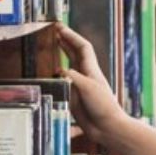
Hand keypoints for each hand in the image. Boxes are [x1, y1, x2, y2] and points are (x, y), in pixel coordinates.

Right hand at [56, 23, 123, 141]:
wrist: (106, 127)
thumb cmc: (102, 106)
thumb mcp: (88, 88)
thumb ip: (73, 78)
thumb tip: (59, 70)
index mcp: (91, 69)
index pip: (81, 47)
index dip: (71, 36)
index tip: (60, 27)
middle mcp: (85, 75)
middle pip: (75, 53)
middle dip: (65, 41)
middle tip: (53, 31)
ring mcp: (79, 85)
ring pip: (68, 64)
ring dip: (61, 54)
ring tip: (50, 45)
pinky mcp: (73, 97)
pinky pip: (62, 81)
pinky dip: (55, 74)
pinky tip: (49, 72)